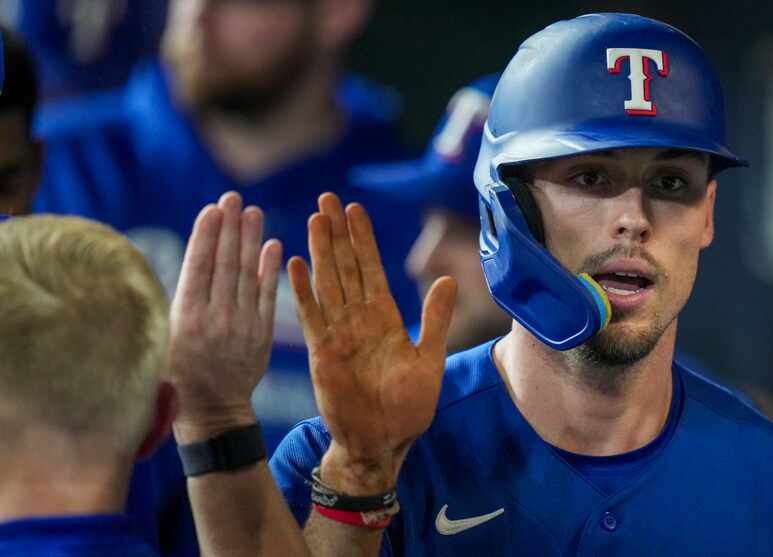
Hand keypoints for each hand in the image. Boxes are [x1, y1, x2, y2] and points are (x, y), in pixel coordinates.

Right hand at [170, 192, 281, 442]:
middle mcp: (216, 319)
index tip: (213, 208)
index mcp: (186, 319)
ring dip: (251, 241)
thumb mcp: (165, 338)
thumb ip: (181, 300)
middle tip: (234, 198)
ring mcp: (242, 326)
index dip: (207, 236)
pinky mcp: (262, 334)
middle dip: (230, 228)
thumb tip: (195, 257)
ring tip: (254, 212)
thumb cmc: (179, 371)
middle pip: (225, 264)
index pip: (198, 267)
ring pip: (248, 275)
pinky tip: (273, 245)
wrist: (212, 410)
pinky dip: (271, 270)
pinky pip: (269, 297)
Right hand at [288, 193, 456, 493]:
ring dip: (320, 251)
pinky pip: (311, 315)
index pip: (372, 268)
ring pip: (327, 282)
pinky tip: (294, 263)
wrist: (382, 443)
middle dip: (338, 233)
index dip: (363, 239)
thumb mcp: (430, 359)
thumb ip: (435, 319)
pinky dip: (302, 290)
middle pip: (346, 266)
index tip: (355, 209)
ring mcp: (338, 333)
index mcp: (385, 317)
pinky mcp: (322, 352)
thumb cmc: (408, 407)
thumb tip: (447, 280)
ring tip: (315, 219)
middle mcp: (359, 319)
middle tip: (328, 198)